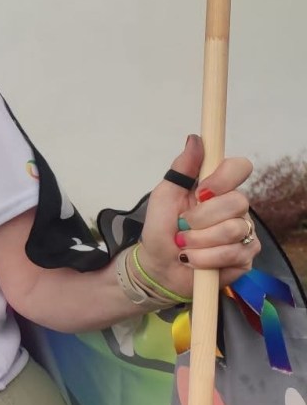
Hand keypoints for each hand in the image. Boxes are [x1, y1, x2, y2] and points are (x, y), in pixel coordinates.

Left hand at [139, 135, 258, 293]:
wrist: (158, 265)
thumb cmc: (161, 228)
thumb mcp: (164, 195)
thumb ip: (181, 168)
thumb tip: (195, 139)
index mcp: (217, 188)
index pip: (240, 167)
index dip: (224, 178)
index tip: (201, 191)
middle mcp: (236, 208)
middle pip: (238, 202)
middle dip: (201, 218)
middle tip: (183, 226)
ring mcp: (244, 232)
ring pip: (233, 229)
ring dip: (199, 241)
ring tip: (184, 245)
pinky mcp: (245, 256)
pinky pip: (233, 253)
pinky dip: (205, 258)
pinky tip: (193, 260)